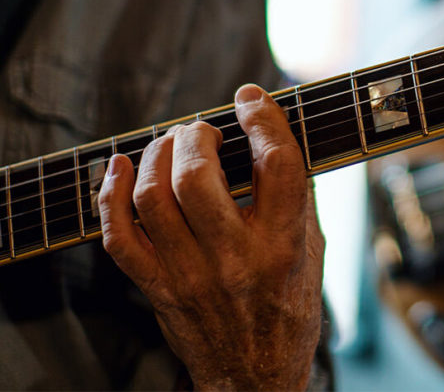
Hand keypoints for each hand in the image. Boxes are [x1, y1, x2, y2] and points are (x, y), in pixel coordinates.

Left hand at [98, 84, 325, 390]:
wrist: (257, 376)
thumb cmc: (290, 307)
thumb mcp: (314, 249)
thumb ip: (297, 196)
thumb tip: (275, 137)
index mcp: (285, 245)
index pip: (277, 164)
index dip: (263, 119)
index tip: (250, 99)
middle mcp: (237, 259)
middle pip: (200, 176)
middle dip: (196, 136)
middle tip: (203, 131)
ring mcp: (191, 276)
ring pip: (153, 198)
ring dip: (157, 155)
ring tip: (172, 145)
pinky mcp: (158, 289)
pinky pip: (119, 235)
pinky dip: (110, 194)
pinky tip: (120, 167)